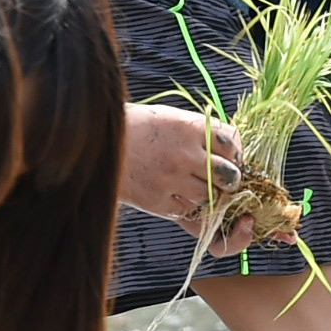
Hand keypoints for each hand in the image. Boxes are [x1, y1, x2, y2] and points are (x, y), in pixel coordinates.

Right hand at [119, 105, 242, 233]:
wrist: (96, 142)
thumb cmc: (139, 128)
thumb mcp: (172, 118)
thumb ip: (203, 132)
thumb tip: (234, 149)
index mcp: (191, 127)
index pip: (234, 144)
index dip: (234, 151)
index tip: (226, 153)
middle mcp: (185, 155)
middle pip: (230, 175)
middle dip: (230, 177)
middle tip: (221, 174)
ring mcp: (172, 180)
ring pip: (212, 198)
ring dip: (210, 194)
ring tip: (194, 182)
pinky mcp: (158, 202)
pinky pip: (190, 213)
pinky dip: (190, 206)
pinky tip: (178, 193)